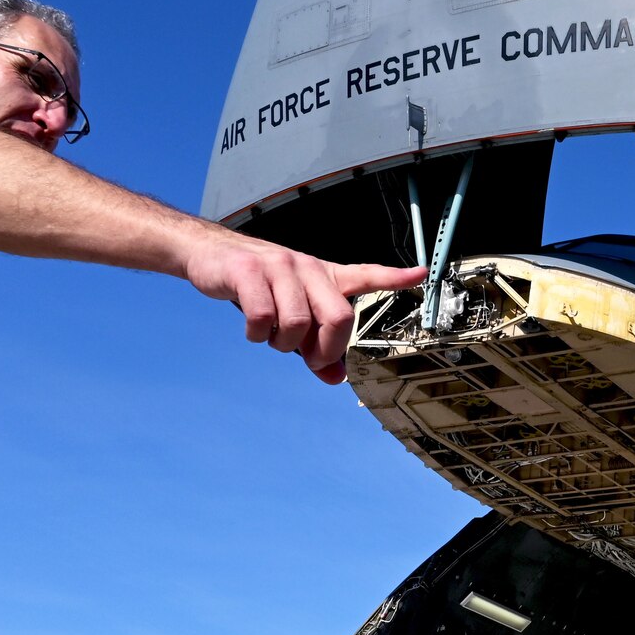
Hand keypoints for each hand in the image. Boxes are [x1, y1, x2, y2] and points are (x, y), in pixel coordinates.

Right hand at [185, 233, 424, 381]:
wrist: (212, 255)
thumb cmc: (260, 287)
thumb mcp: (291, 313)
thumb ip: (314, 346)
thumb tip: (335, 379)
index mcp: (324, 276)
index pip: (366, 274)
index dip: (394, 277)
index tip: (422, 275)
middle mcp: (308, 268)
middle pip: (339, 318)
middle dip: (325, 350)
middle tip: (308, 357)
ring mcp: (279, 267)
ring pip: (298, 324)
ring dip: (284, 344)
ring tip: (272, 336)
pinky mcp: (249, 272)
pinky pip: (264, 318)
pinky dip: (258, 335)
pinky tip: (254, 329)